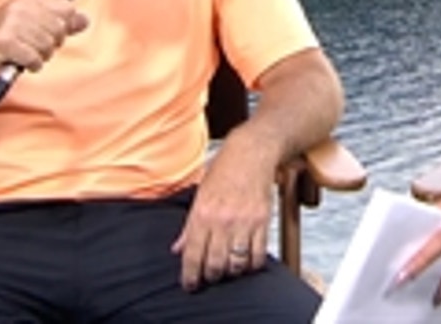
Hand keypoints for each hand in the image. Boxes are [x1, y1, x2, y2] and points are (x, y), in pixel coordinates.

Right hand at [0, 0, 88, 75]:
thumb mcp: (30, 24)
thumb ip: (59, 22)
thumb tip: (84, 20)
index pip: (67, 8)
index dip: (63, 27)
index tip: (48, 32)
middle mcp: (20, 6)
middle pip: (60, 30)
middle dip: (51, 44)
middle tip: (32, 46)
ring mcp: (11, 23)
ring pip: (48, 46)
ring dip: (39, 57)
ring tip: (23, 53)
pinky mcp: (4, 42)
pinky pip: (34, 59)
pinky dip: (30, 65)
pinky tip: (18, 61)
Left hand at [171, 153, 274, 290]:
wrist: (251, 154)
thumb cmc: (223, 171)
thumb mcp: (199, 196)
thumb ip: (189, 226)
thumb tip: (178, 249)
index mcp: (202, 215)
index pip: (192, 255)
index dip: (190, 276)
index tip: (190, 285)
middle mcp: (222, 221)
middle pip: (214, 264)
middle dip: (210, 276)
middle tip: (209, 277)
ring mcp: (244, 222)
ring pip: (236, 263)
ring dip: (231, 272)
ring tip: (228, 269)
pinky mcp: (262, 222)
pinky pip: (258, 254)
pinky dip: (252, 264)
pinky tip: (247, 262)